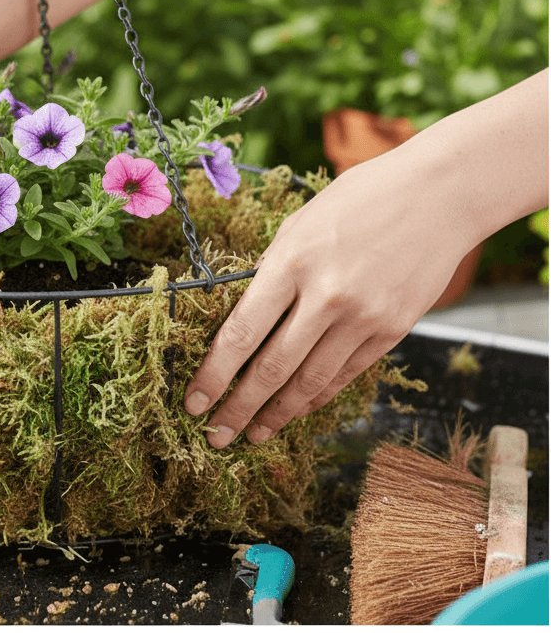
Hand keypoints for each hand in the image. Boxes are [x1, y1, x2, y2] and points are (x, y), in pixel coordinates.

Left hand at [182, 141, 472, 446]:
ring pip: (310, 382)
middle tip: (216, 436)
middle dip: (239, 408)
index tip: (194, 401)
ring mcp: (363, 317)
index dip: (214, 374)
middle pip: (273, 368)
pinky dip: (317, 396)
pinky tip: (295, 410)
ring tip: (253, 434)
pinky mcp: (393, 330)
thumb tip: (245, 311)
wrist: (438, 195)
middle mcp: (326, 296)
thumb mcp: (300, 224)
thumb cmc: (359, 199)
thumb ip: (272, 269)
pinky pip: (346, 374)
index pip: (242, 332)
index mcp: (292, 262)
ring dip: (277, 414)